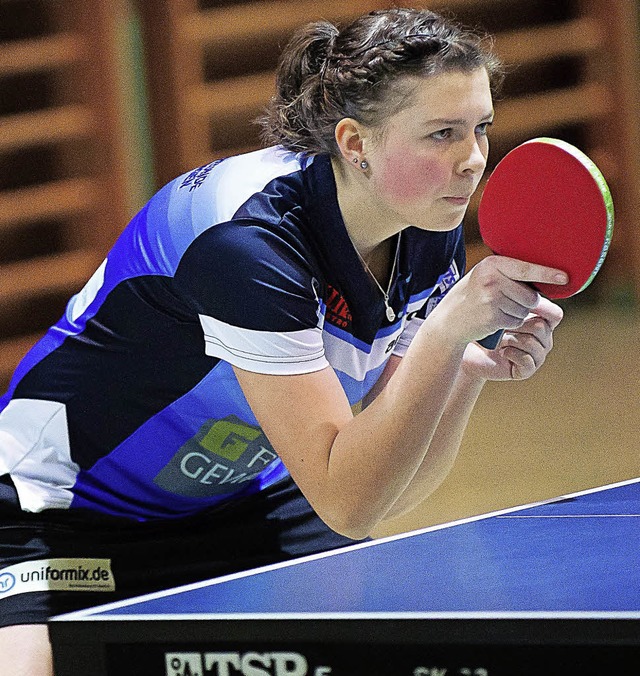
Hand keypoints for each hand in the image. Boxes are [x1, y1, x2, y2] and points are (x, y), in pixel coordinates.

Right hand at [432, 255, 567, 346]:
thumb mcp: (486, 276)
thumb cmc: (473, 296)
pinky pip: (516, 320)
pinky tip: (495, 318)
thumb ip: (510, 273)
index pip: (526, 268)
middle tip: (507, 300)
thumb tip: (547, 279)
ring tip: (497, 308)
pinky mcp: (493, 317)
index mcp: (491, 264)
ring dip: (518, 312)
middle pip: (530, 294)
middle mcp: (491, 279)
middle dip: (526, 301)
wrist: (449, 320)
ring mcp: (491, 299)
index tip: (564, 277)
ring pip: (525, 309)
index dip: (547, 273)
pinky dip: (510, 322)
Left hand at [461, 295, 563, 380]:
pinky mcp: (526, 370)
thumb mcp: (498, 306)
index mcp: (541, 321)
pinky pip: (526, 359)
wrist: (469, 351)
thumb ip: (514, 293)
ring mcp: (536, 355)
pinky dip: (510, 352)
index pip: (555, 314)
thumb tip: (527, 277)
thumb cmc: (483, 325)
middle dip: (518, 324)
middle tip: (502, 325)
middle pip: (541, 326)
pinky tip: (501, 350)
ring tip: (499, 338)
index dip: (542, 308)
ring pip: (533, 342)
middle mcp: (543, 339)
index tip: (523, 303)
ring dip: (511, 338)